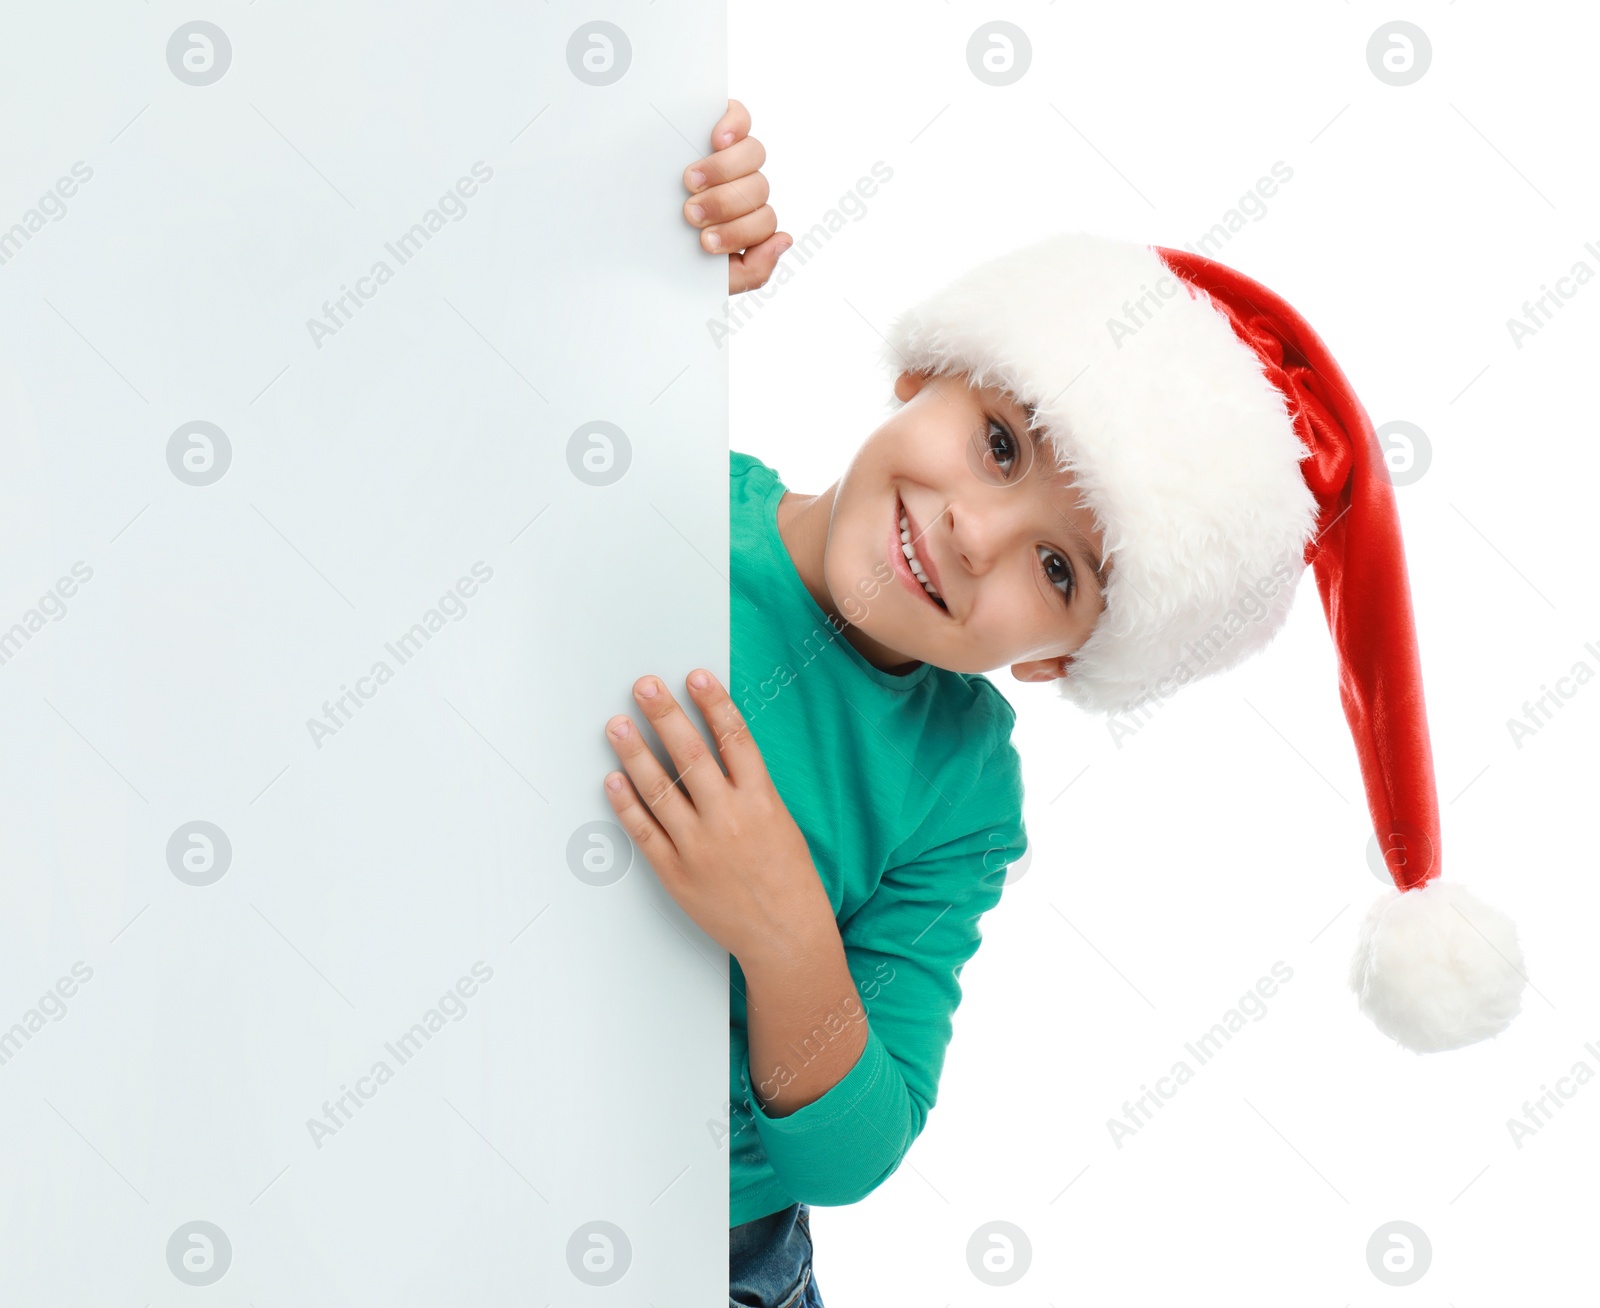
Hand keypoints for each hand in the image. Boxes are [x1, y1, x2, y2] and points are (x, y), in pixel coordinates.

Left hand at [602, 670, 829, 962]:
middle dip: (664, 715)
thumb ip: (749, 787)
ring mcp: (698, 847)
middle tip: (644, 686)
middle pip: (690, 755)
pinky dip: (626, 804)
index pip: (734, 738)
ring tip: (617, 724)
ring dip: (635, 753)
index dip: (713, 703)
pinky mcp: (675, 873)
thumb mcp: (781, 821)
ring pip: (659, 789)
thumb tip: (714, 747)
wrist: (786, 937)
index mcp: (761, 801)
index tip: (694, 676)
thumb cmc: (789, 879)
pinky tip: (613, 780)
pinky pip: (644, 832)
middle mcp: (728, 819)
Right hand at [683, 99, 790, 294]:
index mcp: (747, 220)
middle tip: (691, 213)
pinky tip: (717, 139)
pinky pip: (741, 118)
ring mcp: (733, 156)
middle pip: (758, 188)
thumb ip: (754, 270)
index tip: (705, 241)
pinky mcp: (720, 128)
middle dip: (724, 204)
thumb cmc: (674, 253)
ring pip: (754, 154)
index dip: (740, 232)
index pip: (765, 222)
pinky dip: (734, 125)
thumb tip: (784, 240)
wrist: (635, 233)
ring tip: (690, 181)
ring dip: (722, 170)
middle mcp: (745, 187)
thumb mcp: (714, 276)